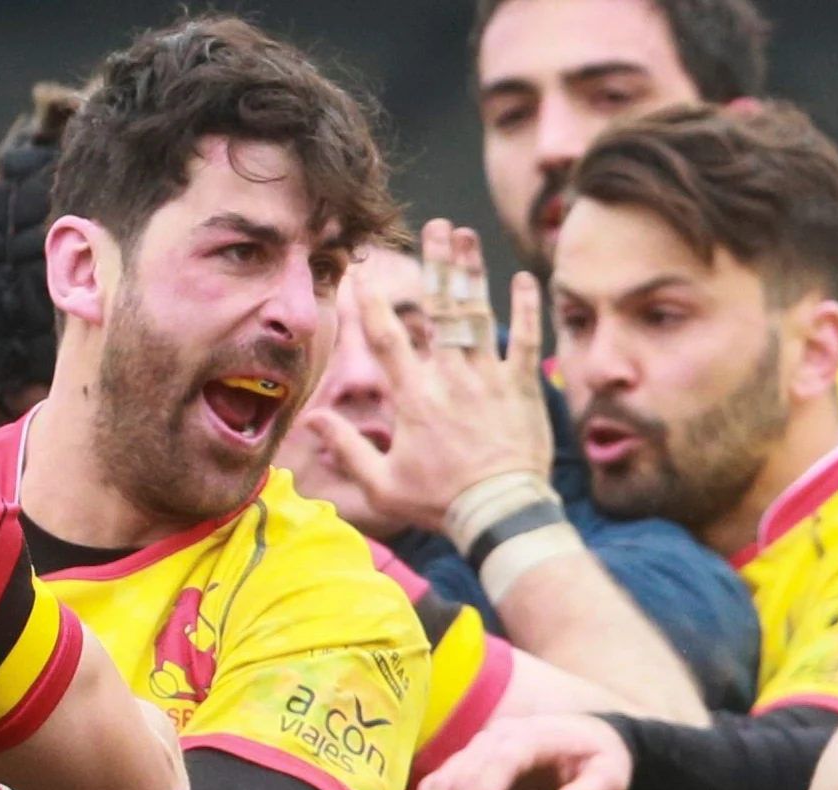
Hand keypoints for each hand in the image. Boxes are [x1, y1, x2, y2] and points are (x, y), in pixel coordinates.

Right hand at [302, 220, 554, 534]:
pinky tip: (522, 278)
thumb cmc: (441, 503)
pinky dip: (525, 308)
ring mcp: (488, 377)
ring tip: (465, 235)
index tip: (362, 270)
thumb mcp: (382, 483)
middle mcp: (449, 377)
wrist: (500, 515)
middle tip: (434, 227)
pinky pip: (524, 339)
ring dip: (470, 271)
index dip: (371, 300)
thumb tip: (312, 420)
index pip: (386, 336)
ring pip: (477, 313)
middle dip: (435, 263)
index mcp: (413, 396)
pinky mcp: (522, 387)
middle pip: (439, 308)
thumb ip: (347, 447)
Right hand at [413, 712, 632, 789]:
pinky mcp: (467, 765)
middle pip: (465, 774)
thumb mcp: (610, 777)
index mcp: (533, 736)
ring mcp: (477, 750)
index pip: (502, 760)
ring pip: (443, 781)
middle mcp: (497, 738)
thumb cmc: (600, 761)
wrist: (585, 740)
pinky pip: (436, 786)